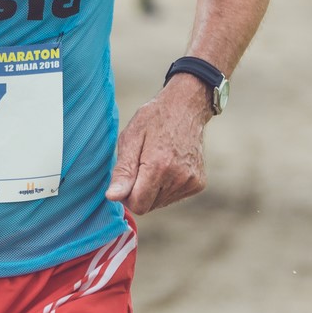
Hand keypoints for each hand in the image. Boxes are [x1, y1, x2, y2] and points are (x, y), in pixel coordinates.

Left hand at [105, 81, 209, 214]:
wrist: (186, 107)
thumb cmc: (153, 120)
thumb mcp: (130, 138)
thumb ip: (122, 171)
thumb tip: (113, 197)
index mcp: (159, 166)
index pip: (138, 205)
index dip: (126, 196)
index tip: (126, 178)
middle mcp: (178, 178)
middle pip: (149, 206)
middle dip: (139, 192)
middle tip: (141, 166)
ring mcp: (191, 181)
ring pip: (161, 203)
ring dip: (153, 190)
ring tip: (156, 162)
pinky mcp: (198, 183)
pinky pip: (174, 197)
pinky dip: (167, 187)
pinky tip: (168, 166)